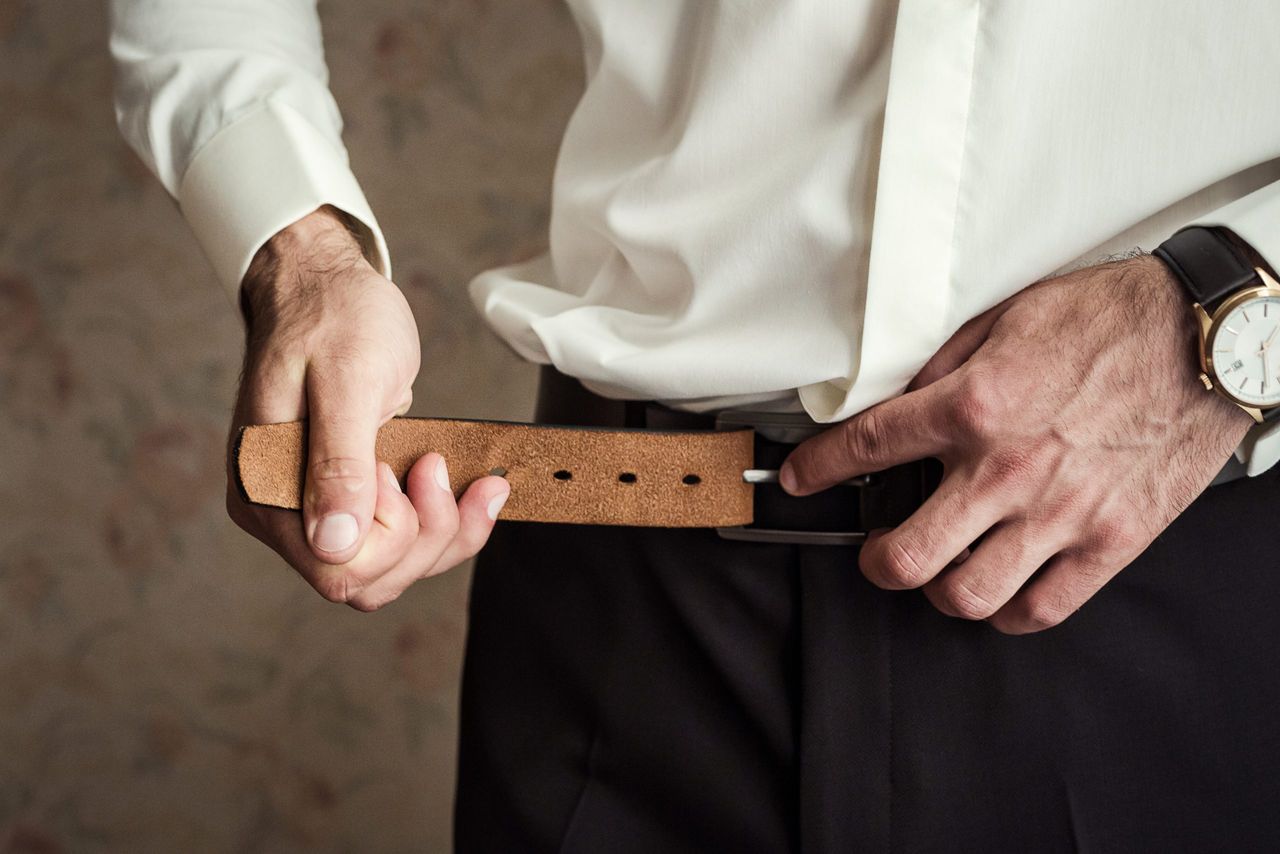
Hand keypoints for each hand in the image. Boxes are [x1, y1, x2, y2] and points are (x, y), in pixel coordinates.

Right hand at [225, 206, 509, 610]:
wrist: (324, 284)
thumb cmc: (332, 316)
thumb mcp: (347, 379)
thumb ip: (338, 462)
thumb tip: (334, 543)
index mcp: (266, 490)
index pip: (339, 568)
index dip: (391, 536)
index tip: (401, 467)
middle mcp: (282, 511)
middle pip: (369, 579)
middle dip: (427, 536)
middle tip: (437, 465)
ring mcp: (313, 508)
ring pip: (391, 568)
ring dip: (445, 532)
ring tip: (471, 480)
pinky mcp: (346, 497)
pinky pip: (399, 540)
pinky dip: (444, 521)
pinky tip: (471, 489)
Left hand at [779, 255, 1252, 633]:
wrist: (1205, 336)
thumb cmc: (1110, 318)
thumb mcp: (1004, 319)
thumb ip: (943, 368)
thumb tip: (898, 403)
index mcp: (972, 406)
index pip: (867, 449)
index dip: (819, 470)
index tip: (801, 479)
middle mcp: (1006, 469)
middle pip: (905, 555)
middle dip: (874, 560)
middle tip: (876, 550)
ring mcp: (1060, 514)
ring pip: (967, 596)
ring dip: (940, 590)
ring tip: (942, 570)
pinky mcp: (1111, 540)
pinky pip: (1043, 608)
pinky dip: (1010, 612)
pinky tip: (1002, 590)